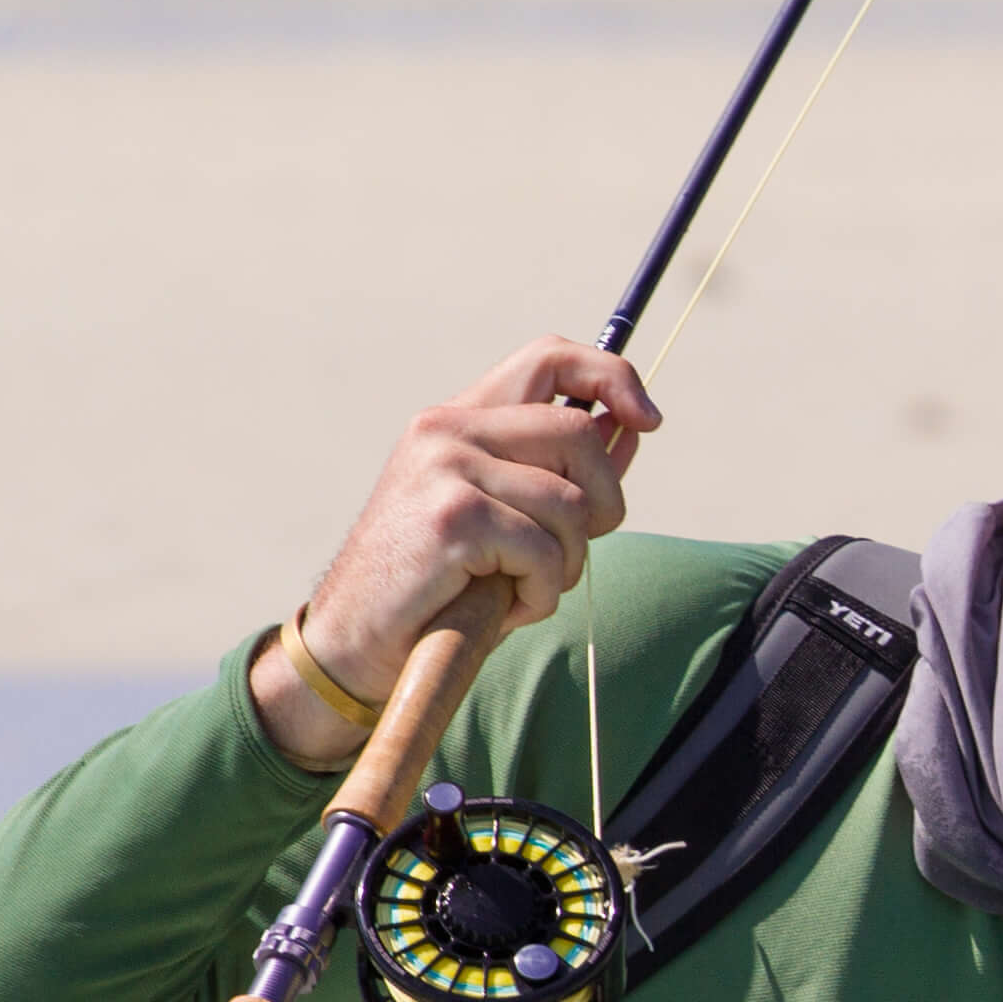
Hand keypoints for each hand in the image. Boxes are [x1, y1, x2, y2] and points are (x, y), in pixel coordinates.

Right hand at [257, 339, 656, 767]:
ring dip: (565, 564)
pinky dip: (541, 594)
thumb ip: (558, 473)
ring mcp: (446, 468)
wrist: (355, 643)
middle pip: (580, 434)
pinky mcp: (453, 517)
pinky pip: (544, 551)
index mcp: (459, 419)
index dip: (612, 378)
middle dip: (603, 502)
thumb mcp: (501, 516)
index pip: (550, 358)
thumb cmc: (437, 587)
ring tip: (520, 587)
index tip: (647, 421)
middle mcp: (448, 429)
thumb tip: (633, 428)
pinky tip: (503, 608)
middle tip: (570, 553)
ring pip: (569, 504)